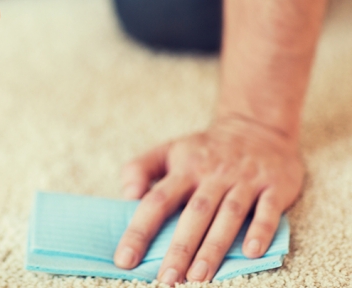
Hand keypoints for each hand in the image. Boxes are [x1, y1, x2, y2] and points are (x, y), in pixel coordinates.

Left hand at [114, 116, 303, 284]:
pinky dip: (260, 229)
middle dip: (180, 249)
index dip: (140, 230)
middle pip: (194, 214)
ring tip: (199, 277)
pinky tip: (251, 252)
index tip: (125, 259)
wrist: (256, 127)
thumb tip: (127, 195)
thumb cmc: (205, 149)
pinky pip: (267, 209)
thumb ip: (140, 168)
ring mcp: (244, 181)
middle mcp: (213, 176)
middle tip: (167, 279)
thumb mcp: (169, 149)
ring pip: (228, 215)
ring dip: (214, 247)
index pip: (157, 201)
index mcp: (184, 169)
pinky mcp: (274, 186)